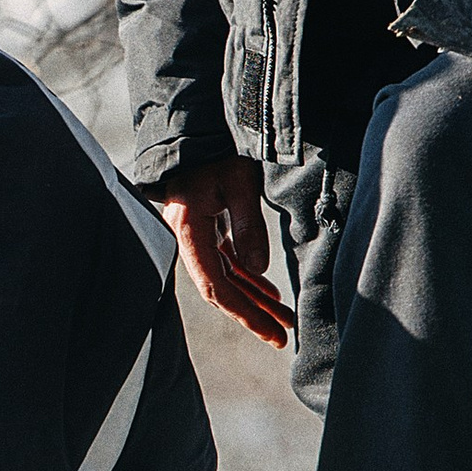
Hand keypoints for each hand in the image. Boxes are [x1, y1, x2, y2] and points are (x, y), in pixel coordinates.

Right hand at [154, 154, 292, 348]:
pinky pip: (226, 263)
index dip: (244, 312)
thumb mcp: (238, 183)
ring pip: (226, 278)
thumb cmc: (215, 153)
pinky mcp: (206, 230)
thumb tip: (258, 269)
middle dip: (252, 314)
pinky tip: (268, 293)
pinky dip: (247, 279)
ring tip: (282, 318)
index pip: (217, 285)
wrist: (194, 134)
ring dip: (253, 299)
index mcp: (190, 232)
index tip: (269, 331)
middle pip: (221, 289)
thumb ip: (248, 226)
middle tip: (280, 337)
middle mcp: (189, 240)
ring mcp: (196, 237)